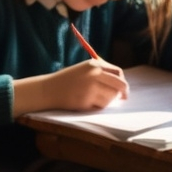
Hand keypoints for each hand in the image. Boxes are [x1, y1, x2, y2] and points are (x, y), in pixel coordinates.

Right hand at [13, 60, 127, 115]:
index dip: (122, 81)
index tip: (122, 87)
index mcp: (94, 65)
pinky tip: (89, 103)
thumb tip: (119, 83)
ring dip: (108, 101)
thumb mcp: (84, 69)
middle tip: (123, 98)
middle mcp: (94, 75)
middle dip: (123, 93)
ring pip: (111, 98)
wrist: (48, 89)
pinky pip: (100, 106)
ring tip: (98, 100)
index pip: (118, 72)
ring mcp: (90, 88)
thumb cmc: (67, 80)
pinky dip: (98, 106)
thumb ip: (100, 72)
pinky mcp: (85, 101)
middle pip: (119, 85)